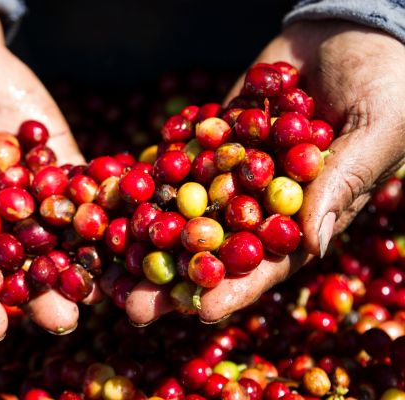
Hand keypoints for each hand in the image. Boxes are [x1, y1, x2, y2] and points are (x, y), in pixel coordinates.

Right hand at [0, 9, 84, 341]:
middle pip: (17, 263)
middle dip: (39, 293)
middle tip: (62, 320)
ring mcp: (27, 189)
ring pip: (54, 230)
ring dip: (77, 257)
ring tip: (97, 287)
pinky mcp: (55, 157)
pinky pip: (77, 180)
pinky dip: (96, 199)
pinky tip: (116, 223)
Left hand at [124, 20, 404, 324]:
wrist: (352, 28)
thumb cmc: (387, 80)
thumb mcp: (377, 129)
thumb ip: (344, 182)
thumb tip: (315, 243)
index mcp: (308, 212)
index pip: (270, 262)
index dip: (236, 288)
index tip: (200, 311)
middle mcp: (262, 199)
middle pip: (214, 249)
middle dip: (174, 279)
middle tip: (131, 306)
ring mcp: (232, 169)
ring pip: (184, 212)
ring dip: (146, 240)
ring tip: (105, 268)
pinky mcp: (210, 138)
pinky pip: (175, 161)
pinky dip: (144, 181)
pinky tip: (108, 203)